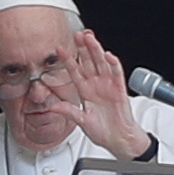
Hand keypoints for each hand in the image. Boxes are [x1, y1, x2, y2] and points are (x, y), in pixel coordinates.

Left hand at [50, 30, 152, 159]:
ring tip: (90, 38)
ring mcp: (108, 86)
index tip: (59, 49)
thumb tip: (53, 107)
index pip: (75, 71)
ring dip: (96, 51)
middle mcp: (96, 85)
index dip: (67, 60)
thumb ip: (69, 112)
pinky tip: (108, 55)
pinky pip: (117, 74)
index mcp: (85, 91)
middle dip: (83, 48)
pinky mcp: (120, 90)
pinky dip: (113, 64)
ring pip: (101, 63)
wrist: (119, 140)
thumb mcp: (82, 121)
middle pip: (88, 62)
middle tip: (77, 34)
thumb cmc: (103, 131)